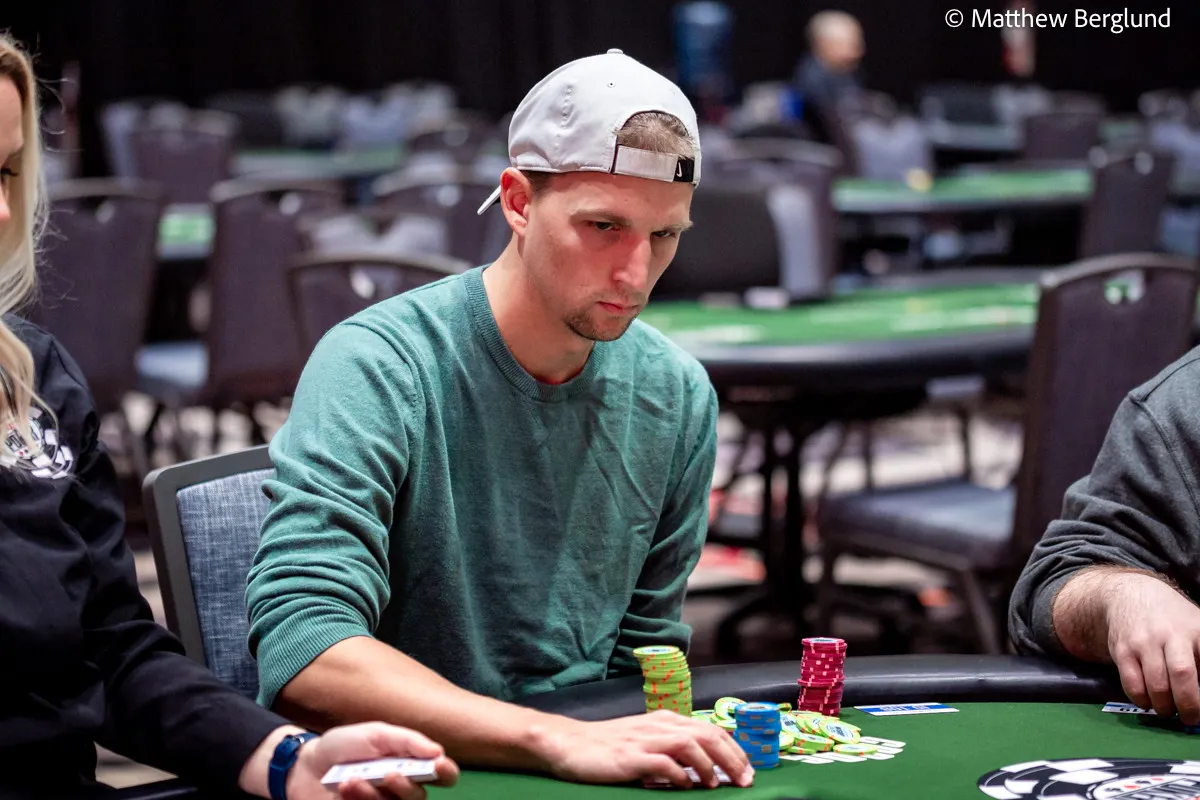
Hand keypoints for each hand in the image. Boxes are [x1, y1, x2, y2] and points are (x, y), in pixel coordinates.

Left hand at [289, 722, 459, 799]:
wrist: (307, 764)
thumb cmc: (345, 746)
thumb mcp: (376, 733)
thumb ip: (407, 740)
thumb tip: (439, 752)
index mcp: (411, 763)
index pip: (442, 774)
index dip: (446, 772)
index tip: (436, 764)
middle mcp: (401, 788)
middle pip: (420, 797)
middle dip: (406, 786)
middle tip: (390, 773)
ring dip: (374, 793)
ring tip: (353, 778)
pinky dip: (359, 799)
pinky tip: (345, 787)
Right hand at [536, 710, 753, 788]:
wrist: (569, 743)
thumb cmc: (607, 746)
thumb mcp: (645, 741)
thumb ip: (671, 749)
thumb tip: (703, 768)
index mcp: (666, 720)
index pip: (710, 729)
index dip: (734, 749)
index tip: (749, 769)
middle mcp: (659, 725)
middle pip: (707, 734)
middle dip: (732, 757)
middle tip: (746, 780)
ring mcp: (645, 739)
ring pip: (690, 744)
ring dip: (710, 765)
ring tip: (717, 784)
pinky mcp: (630, 756)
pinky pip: (663, 762)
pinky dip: (679, 774)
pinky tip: (685, 785)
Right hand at [1106, 574, 1199, 723]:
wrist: (1130, 596)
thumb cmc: (1172, 620)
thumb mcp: (1197, 628)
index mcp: (1196, 630)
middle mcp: (1170, 634)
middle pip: (1183, 674)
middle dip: (1189, 704)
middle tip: (1190, 717)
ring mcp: (1144, 642)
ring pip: (1156, 685)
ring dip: (1164, 706)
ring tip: (1167, 709)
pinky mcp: (1122, 650)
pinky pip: (1132, 684)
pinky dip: (1142, 700)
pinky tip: (1147, 701)